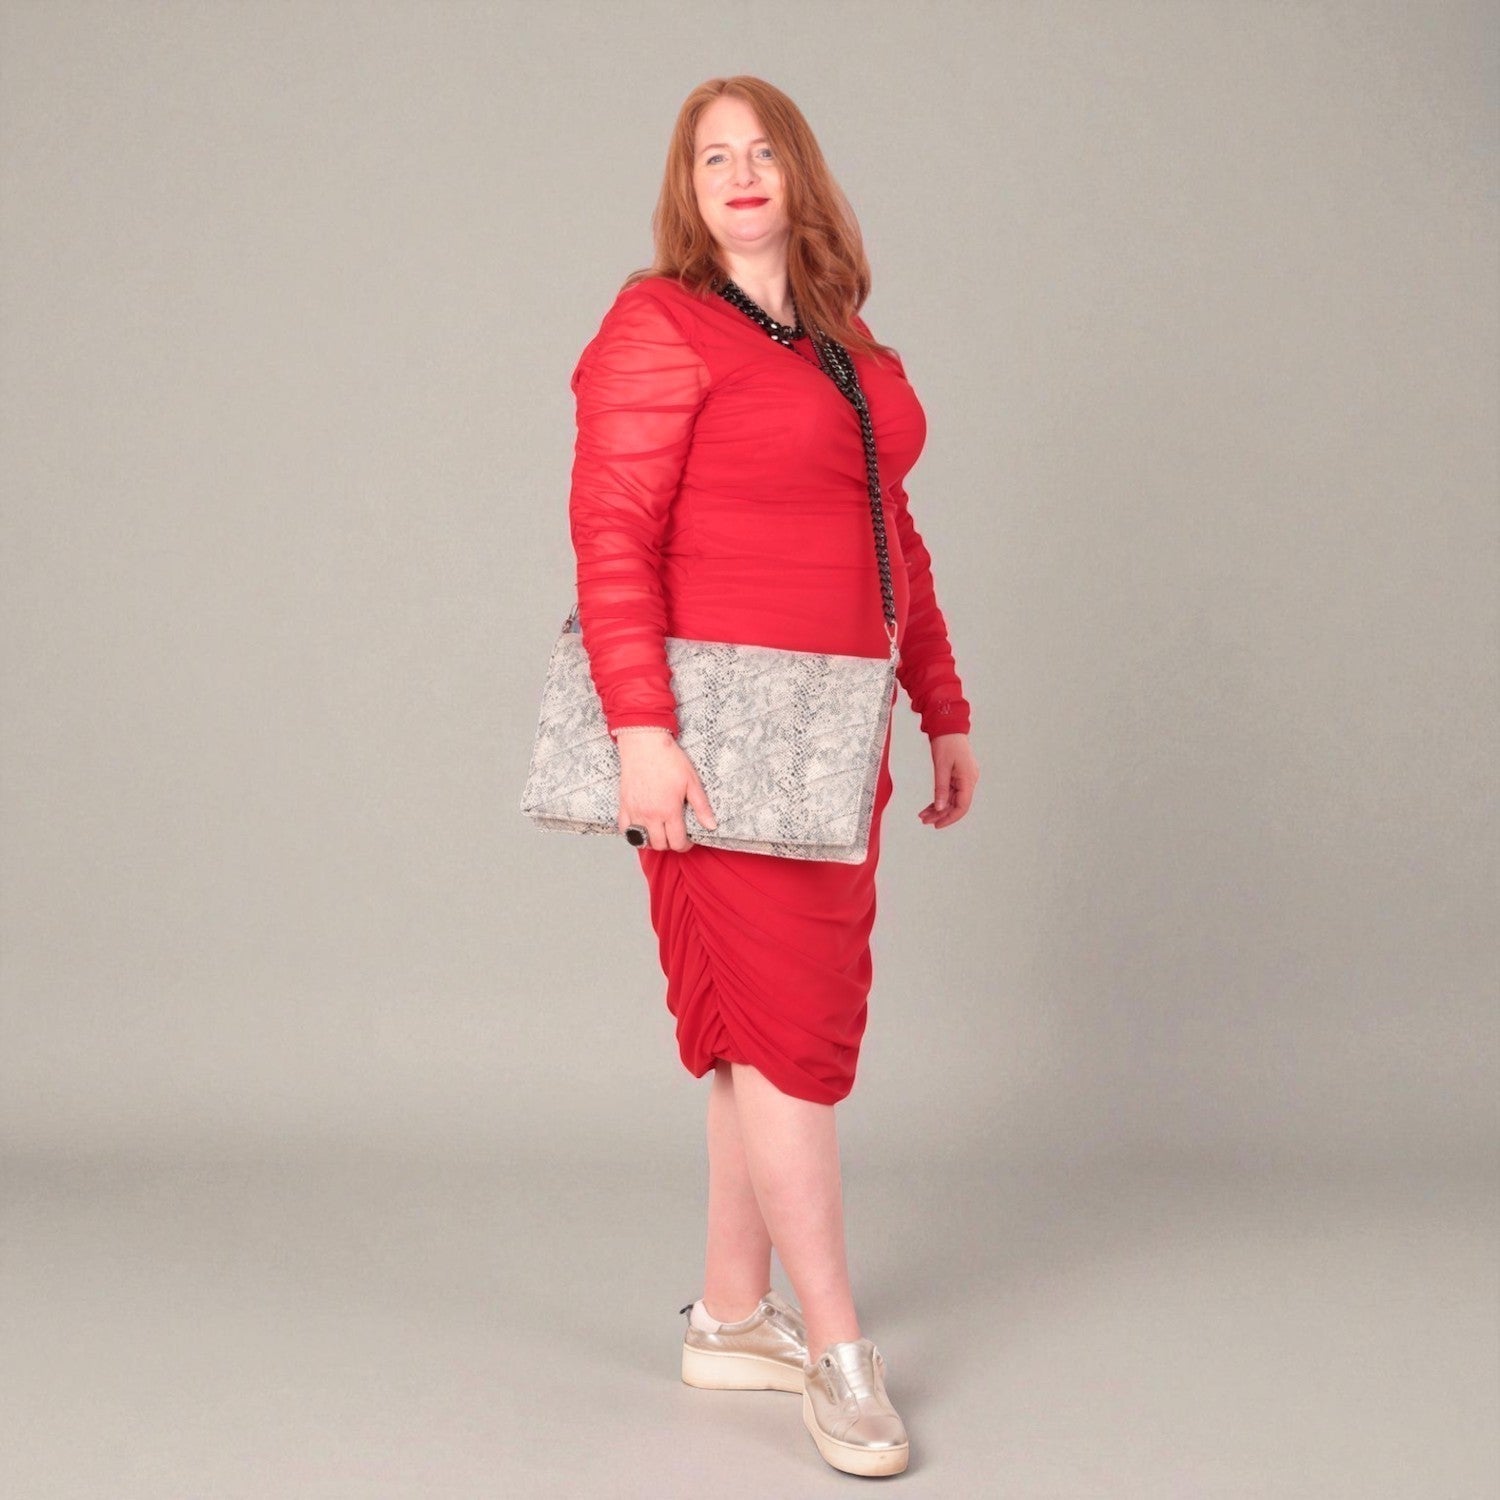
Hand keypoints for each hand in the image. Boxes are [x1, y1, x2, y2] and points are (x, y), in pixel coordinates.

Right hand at [615, 733, 716, 851]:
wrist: (644, 743)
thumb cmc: (669, 759)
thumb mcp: (691, 781)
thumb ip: (701, 807)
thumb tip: (711, 825)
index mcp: (669, 810)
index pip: (677, 842)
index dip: (685, 846)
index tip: (688, 841)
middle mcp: (650, 815)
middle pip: (660, 844)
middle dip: (670, 844)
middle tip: (676, 835)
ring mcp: (635, 811)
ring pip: (641, 840)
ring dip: (652, 841)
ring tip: (660, 832)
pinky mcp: (624, 805)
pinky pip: (624, 829)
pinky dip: (632, 833)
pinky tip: (641, 827)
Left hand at [918, 732, 977, 829]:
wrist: (948, 726)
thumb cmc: (946, 742)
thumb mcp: (941, 766)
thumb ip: (941, 789)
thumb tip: (940, 808)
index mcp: (968, 779)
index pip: (962, 806)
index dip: (950, 818)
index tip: (937, 825)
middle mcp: (969, 780)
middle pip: (956, 805)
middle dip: (941, 814)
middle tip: (925, 821)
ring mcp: (964, 778)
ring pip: (953, 799)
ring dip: (939, 808)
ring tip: (923, 815)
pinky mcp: (958, 775)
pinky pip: (951, 792)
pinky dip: (940, 799)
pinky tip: (930, 806)